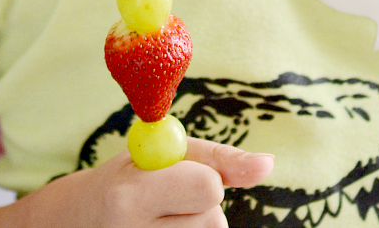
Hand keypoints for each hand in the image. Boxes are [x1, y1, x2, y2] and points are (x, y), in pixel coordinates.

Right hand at [18, 137, 274, 227]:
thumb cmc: (109, 191)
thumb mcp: (147, 160)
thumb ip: (211, 157)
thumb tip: (269, 165)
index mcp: (127, 198)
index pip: (207, 188)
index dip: (199, 182)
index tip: (174, 183)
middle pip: (213, 224)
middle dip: (197, 213)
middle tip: (162, 212)